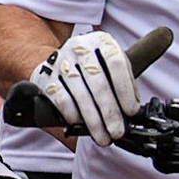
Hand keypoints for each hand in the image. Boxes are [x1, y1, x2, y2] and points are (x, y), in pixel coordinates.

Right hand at [29, 30, 139, 146]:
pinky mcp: (45, 76)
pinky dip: (72, 114)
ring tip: (102, 136)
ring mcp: (60, 61)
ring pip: (80, 93)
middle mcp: (79, 47)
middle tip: (117, 131)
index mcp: (101, 41)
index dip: (125, 89)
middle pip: (97, 81)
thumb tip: (133, 111)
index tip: (131, 111)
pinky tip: (80, 124)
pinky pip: (61, 99)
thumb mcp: (112, 67)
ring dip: (93, 119)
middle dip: (109, 111)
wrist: (62, 61)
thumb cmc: (94, 67)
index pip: (115, 62)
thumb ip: (126, 84)